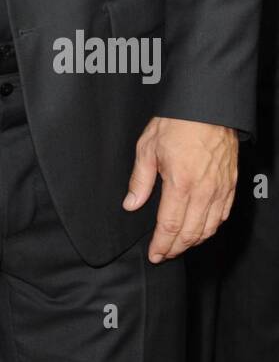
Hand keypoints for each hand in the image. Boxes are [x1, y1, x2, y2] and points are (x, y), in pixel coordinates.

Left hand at [123, 116, 237, 261]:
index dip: (161, 245)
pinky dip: (210, 229)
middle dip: (175, 249)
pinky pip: (222, 216)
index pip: (170, 226)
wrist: (207, 107)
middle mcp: (203, 191)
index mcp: (180, 183)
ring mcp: (219, 190)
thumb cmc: (177, 122)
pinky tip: (200, 230)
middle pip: (190, 233)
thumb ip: (139, 180)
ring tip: (178, 246)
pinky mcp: (230, 185)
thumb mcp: (147, 147)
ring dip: (192, 242)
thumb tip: (131, 204)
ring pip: (209, 229)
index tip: (154, 254)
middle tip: (163, 255)